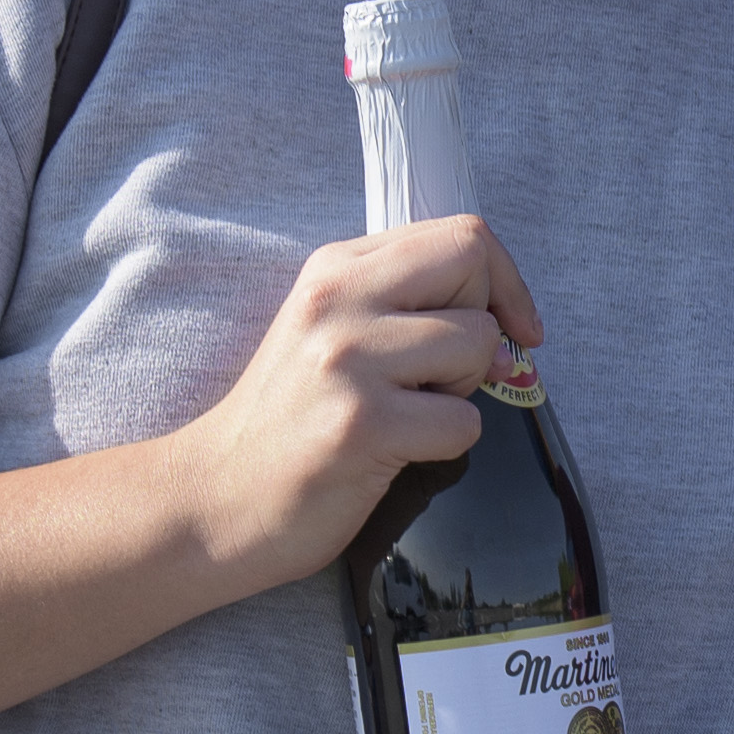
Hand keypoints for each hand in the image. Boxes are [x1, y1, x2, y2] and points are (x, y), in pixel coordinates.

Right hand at [165, 211, 540, 595]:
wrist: (217, 498)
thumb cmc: (291, 421)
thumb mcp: (334, 333)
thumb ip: (408, 306)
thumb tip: (512, 321)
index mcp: (335, 269)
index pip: (459, 235)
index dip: (504, 280)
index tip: (516, 326)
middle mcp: (338, 302)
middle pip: (472, 269)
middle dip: (485, 327)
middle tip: (440, 376)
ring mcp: (348, 361)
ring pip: (478, 345)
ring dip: (460, 392)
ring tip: (403, 414)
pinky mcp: (362, 425)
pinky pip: (463, 422)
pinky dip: (445, 446)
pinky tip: (394, 452)